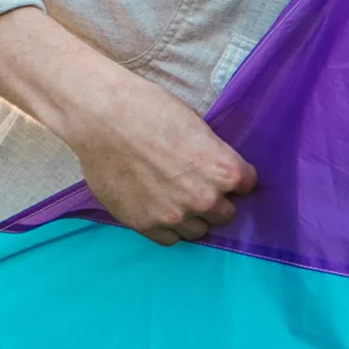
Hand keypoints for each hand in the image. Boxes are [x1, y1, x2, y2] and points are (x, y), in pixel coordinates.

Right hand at [56, 62, 257, 245]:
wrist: (100, 116)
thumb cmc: (148, 108)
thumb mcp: (195, 124)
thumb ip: (213, 155)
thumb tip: (218, 171)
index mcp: (224, 171)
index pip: (247, 185)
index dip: (235, 177)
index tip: (221, 172)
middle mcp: (205, 199)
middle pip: (225, 214)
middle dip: (215, 201)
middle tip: (195, 185)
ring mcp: (175, 215)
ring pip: (198, 231)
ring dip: (192, 217)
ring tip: (173, 197)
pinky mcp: (146, 225)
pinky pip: (170, 239)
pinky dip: (167, 226)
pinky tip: (157, 207)